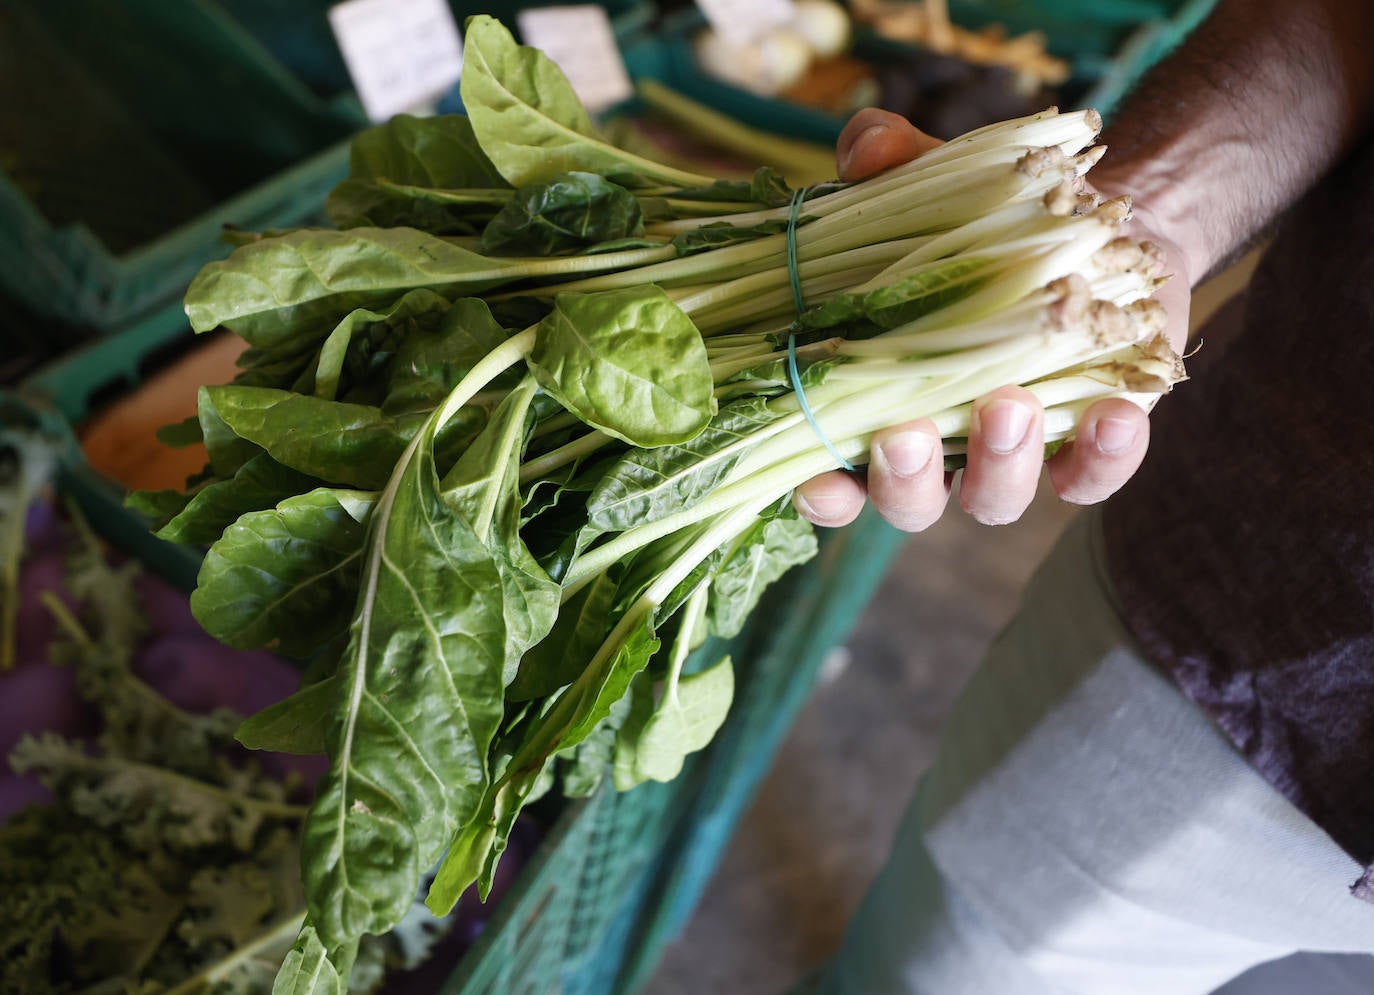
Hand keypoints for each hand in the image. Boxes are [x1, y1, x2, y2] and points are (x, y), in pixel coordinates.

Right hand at [793, 109, 1190, 530]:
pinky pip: (1091, 477)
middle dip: (904, 480)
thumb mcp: (930, 179)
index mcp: (874, 405)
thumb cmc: (984, 220)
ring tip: (1010, 403)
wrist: (1096, 229)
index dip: (821, 490)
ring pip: (994, 497)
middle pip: (909, 502)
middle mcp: (937, 449)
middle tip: (903, 435)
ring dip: (997, 463)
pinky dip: (1101, 456)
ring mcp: (1011, 455)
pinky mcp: (1085, 446)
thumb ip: (890, 163)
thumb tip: (866, 149)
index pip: (834, 475)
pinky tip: (1114, 414)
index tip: (817, 478)